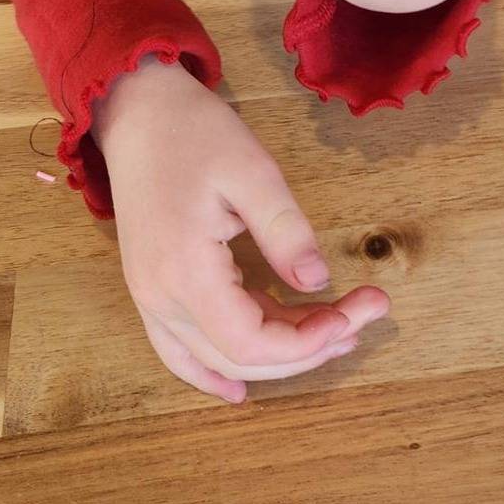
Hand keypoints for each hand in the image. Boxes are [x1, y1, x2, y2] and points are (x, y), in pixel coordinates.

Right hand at [93, 53, 389, 402]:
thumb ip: (287, 231)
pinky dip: (211, 372)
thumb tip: (319, 283)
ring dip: (274, 358)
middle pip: (239, 357)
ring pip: (215, 357)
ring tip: (334, 337)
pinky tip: (238, 390)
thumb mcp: (253, 172)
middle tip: (365, 314)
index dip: (309, 341)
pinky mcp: (151, 289)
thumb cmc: (195, 133)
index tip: (357, 311)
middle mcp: (160, 298)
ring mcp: (150, 298)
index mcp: (185, 272)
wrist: (138, 113)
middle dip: (309, 346)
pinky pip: (179, 351)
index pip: (252, 341)